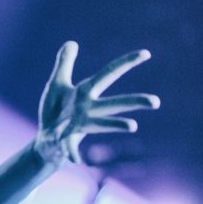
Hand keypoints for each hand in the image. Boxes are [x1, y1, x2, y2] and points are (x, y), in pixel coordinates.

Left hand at [35, 41, 159, 164]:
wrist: (46, 140)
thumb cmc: (55, 111)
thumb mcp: (56, 84)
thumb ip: (64, 64)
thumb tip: (71, 42)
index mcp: (86, 92)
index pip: (108, 74)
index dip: (125, 63)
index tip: (146, 53)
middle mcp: (87, 109)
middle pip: (113, 103)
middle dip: (133, 101)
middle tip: (156, 102)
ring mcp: (79, 125)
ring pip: (100, 124)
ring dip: (115, 124)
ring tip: (133, 126)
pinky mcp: (66, 140)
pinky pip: (70, 147)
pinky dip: (72, 152)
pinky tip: (76, 161)